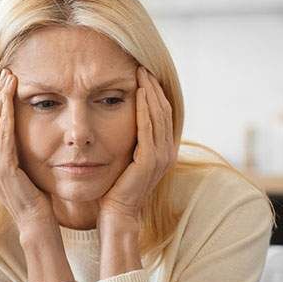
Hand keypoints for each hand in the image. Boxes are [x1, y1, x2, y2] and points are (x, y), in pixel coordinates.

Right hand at [0, 69, 54, 228]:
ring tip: (10, 78)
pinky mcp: (2, 169)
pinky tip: (12, 98)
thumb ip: (16, 150)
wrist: (35, 222)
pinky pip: (3, 135)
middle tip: (6, 70)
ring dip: (0, 98)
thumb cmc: (34, 196)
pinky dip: (6, 114)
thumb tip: (20, 129)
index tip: (3, 79)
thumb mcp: (22, 168)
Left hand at [99, 67, 176, 219]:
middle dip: (153, 87)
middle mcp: (167, 151)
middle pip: (164, 110)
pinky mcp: (149, 162)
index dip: (155, 93)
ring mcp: (160, 157)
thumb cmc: (115, 189)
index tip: (142, 74)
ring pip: (158, 115)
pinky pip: (148, 129)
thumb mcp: (125, 159)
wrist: (117, 215)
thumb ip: (130, 142)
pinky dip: (145, 109)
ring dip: (150, 93)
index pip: (162, 113)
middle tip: (142, 66)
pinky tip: (138, 94)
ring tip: (141, 74)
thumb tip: (120, 119)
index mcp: (163, 150)